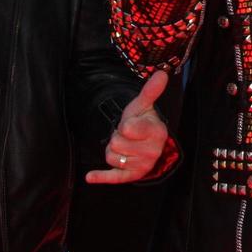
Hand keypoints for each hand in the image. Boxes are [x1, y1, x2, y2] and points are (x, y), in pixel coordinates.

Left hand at [88, 70, 170, 184]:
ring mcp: (143, 165)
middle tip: (127, 136)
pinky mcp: (133, 176)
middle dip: (117, 138)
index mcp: (157, 132)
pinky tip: (89, 176)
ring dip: (113, 150)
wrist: (147, 141)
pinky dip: (101, 177)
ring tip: (124, 146)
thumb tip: (161, 73)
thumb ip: (150, 90)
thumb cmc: (143, 121)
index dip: (124, 125)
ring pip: (111, 157)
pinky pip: (114, 177)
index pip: (127, 129)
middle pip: (116, 144)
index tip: (131, 124)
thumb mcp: (144, 105)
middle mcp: (153, 151)